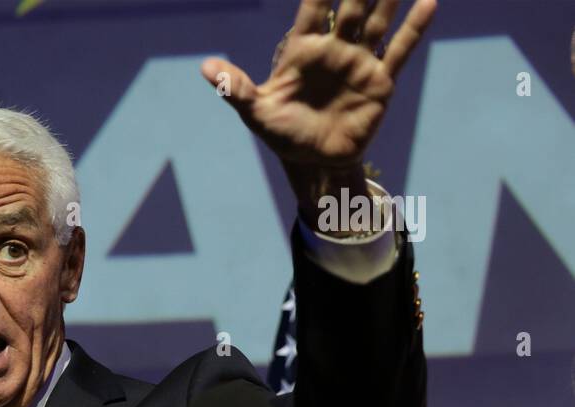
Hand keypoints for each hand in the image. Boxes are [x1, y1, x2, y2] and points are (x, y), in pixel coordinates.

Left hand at [200, 0, 436, 224]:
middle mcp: (333, 49)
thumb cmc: (282, 134)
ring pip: (376, 21)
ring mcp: (358, 62)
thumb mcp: (255, 112)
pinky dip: (414, 28)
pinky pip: (399, 50)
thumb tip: (205, 67)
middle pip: (349, 6)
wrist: (314, 162)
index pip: (312, 8)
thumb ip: (235, 87)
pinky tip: (428, 2)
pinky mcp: (379, 81)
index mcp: (301, 51)